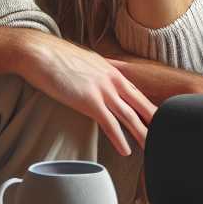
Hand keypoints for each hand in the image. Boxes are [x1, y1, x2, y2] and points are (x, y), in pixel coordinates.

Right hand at [20, 32, 155, 156]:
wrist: (38, 52)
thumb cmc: (54, 57)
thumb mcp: (83, 62)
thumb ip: (94, 73)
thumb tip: (94, 82)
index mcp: (111, 71)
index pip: (136, 92)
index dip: (148, 108)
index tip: (157, 121)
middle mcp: (111, 80)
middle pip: (140, 105)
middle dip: (153, 123)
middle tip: (164, 137)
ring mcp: (102, 90)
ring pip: (129, 116)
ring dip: (142, 135)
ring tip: (152, 149)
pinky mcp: (89, 100)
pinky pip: (110, 124)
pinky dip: (119, 139)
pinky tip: (125, 151)